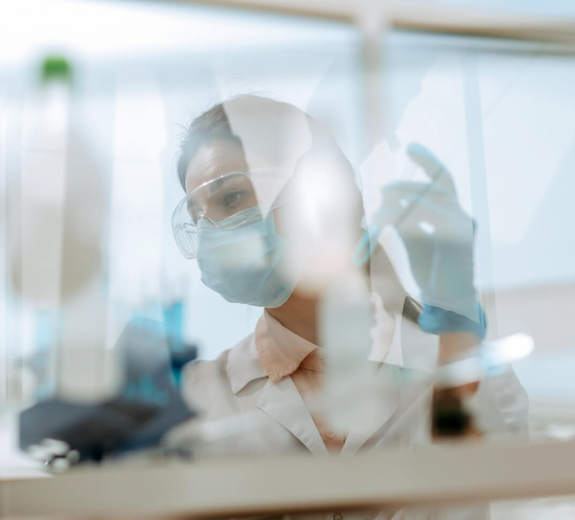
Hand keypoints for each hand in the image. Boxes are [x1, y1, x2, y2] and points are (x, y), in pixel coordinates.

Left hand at [357, 143, 478, 321]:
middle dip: (403, 188)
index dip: (428, 160)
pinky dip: (398, 220)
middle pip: (432, 187)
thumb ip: (405, 220)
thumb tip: (383, 205)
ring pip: (425, 202)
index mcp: (454, 214)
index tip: (410, 147)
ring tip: (378, 214)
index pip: (444, 179)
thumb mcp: (416, 240)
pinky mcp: (452, 243)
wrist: (448, 301)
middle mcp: (461, 217)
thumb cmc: (431, 272)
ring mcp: (460, 229)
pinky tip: (382, 222)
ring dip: (397, 204)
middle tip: (381, 193)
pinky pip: (421, 222)